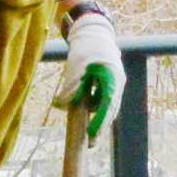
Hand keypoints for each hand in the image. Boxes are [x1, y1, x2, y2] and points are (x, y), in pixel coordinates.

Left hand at [64, 3, 125, 134]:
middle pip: (111, 109)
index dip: (100, 121)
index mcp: (112, 77)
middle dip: (101, 126)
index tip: (91, 134)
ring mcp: (116, 82)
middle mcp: (117, 82)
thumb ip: (69, 87)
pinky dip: (95, 107)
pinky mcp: (110, 83)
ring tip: (88, 133)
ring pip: (108, 105)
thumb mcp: (75, 68)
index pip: (108, 104)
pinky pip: (104, 99)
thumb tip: (59, 105)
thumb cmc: (85, 48)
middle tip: (90, 143)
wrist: (94, 32)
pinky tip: (86, 113)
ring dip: (97, 117)